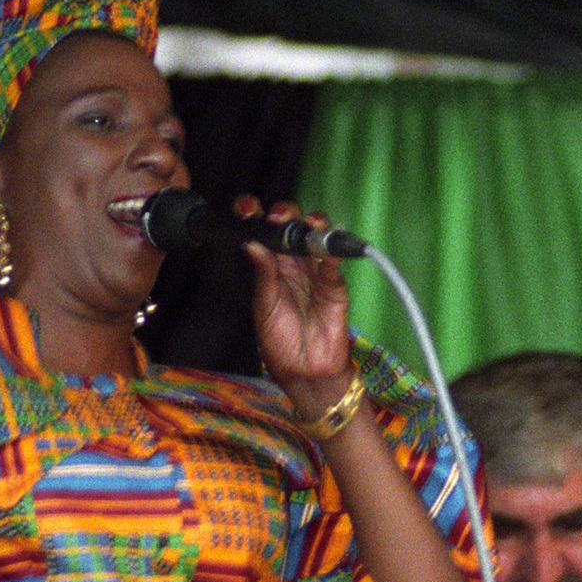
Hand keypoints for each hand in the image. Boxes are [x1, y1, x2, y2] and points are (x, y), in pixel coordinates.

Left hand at [236, 195, 354, 413]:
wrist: (304, 372)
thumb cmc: (280, 342)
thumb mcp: (264, 305)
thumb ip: (263, 273)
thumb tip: (252, 243)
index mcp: (270, 266)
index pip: (263, 233)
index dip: (255, 216)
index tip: (246, 209)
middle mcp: (293, 264)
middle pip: (291, 227)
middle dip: (285, 215)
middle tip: (278, 217)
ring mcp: (316, 272)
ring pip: (316, 239)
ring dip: (312, 226)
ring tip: (308, 224)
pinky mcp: (335, 286)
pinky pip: (334, 265)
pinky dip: (333, 252)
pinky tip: (329, 243)